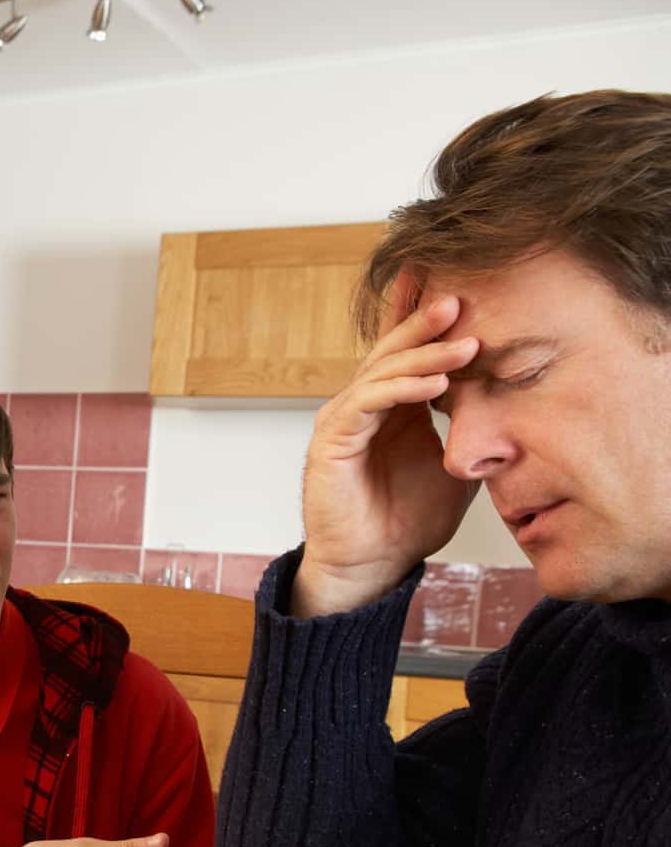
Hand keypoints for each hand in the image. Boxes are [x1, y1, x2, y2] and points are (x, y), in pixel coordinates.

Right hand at [294, 278, 481, 616]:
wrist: (373, 564)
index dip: (419, 317)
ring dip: (422, 354)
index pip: (404, 352)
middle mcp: (363, 405)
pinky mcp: (332, 441)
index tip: (450, 282)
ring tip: (463, 341)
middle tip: (459, 296)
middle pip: (390, 349)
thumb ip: (472, 430)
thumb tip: (515, 402)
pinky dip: (400, 389)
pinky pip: (366, 403)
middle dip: (424, 322)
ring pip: (381, 371)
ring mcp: (344, 420)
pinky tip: (434, 383)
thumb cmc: (407, 519)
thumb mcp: (458, 465)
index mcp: (390, 406)